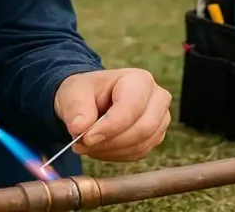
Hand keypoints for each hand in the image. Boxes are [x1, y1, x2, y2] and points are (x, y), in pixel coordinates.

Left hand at [53, 68, 171, 161]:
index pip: (131, 107)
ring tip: (87, 145)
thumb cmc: (86, 92)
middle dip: (111, 142)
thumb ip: (76, 108)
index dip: (110, 127)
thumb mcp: (74, 93)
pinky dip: (116, 155)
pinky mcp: (155, 136)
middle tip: (83, 145)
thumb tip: (79, 128)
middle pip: (143, 128)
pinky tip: (99, 147)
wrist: (92, 99)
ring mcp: (160, 119)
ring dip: (111, 150)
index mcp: (139, 80)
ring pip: (141, 145)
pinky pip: (139, 153)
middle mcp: (157, 98)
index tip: (86, 138)